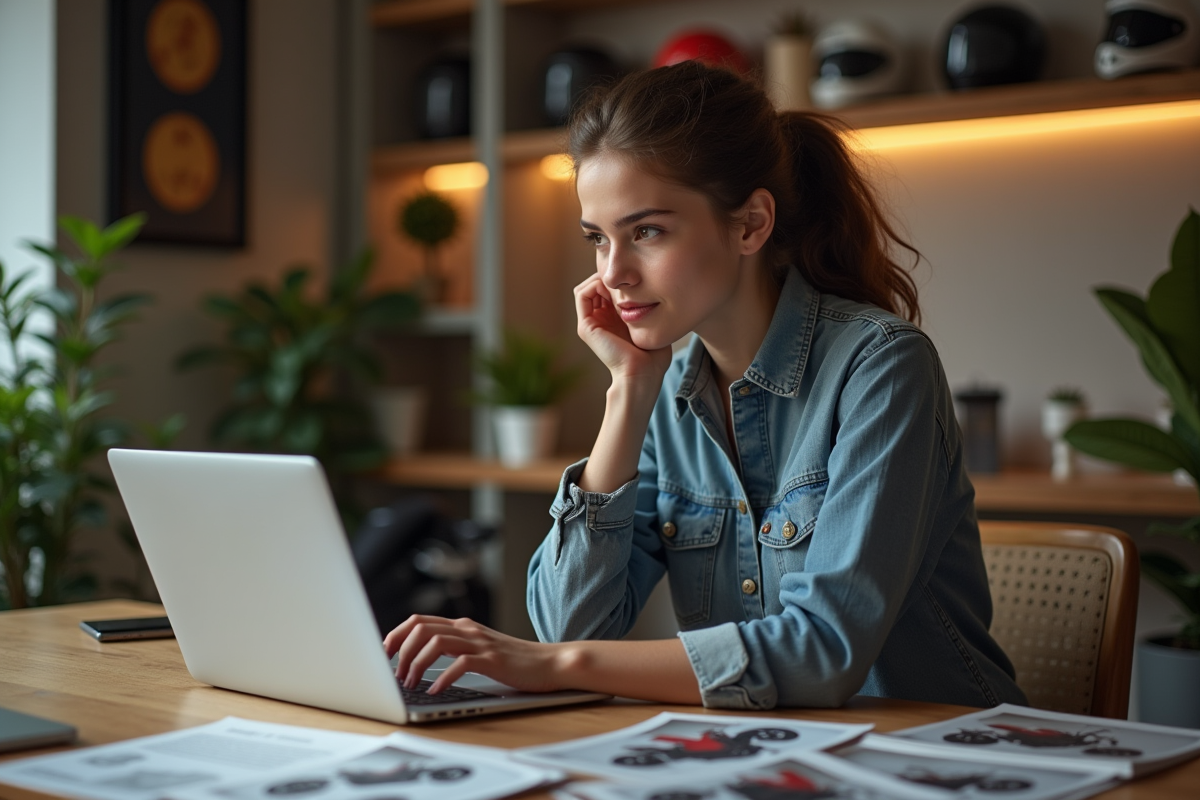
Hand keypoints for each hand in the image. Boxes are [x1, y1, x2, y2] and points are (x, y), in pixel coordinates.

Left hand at [383, 614, 562, 694]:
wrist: (550, 663)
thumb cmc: (514, 661)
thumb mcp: (480, 649)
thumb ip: (455, 647)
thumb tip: (420, 660)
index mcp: (463, 625)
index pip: (419, 620)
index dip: (397, 634)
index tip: (385, 654)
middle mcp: (468, 629)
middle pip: (422, 628)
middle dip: (402, 650)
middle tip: (395, 674)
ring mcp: (480, 642)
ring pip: (436, 642)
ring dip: (417, 665)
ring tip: (411, 685)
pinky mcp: (492, 659)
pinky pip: (460, 664)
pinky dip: (442, 678)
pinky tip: (436, 691)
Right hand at [574, 273, 671, 385]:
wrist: (643, 374)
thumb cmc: (653, 356)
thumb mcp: (652, 325)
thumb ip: (648, 309)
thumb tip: (652, 290)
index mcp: (613, 320)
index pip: (607, 289)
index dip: (619, 279)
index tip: (635, 278)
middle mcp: (599, 320)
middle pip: (595, 285)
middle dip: (609, 276)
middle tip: (626, 278)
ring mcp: (590, 323)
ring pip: (586, 287)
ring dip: (601, 279)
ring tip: (619, 284)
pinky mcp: (586, 326)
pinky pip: (581, 294)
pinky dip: (594, 284)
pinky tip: (612, 289)